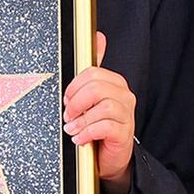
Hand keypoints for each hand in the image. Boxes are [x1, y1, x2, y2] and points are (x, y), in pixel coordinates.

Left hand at [64, 33, 134, 193]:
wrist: (108, 157)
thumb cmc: (98, 125)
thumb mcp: (92, 98)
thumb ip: (93, 71)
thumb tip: (99, 37)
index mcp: (115, 83)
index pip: (93, 73)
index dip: (74, 87)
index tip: (67, 100)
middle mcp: (124, 96)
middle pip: (97, 88)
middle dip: (76, 102)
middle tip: (68, 115)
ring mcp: (126, 115)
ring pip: (103, 106)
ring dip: (82, 120)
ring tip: (73, 129)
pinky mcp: (124, 133)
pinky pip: (105, 126)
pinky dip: (87, 132)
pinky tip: (80, 138)